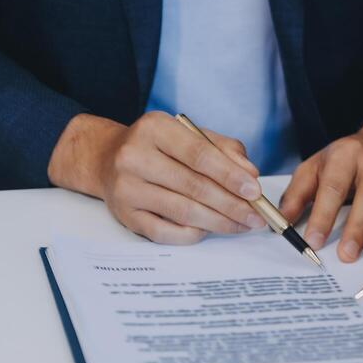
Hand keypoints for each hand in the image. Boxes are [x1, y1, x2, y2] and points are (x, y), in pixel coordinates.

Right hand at [48, 111, 265, 242]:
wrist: (106, 159)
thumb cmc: (157, 147)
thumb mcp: (188, 134)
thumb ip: (222, 149)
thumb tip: (249, 174)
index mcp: (155, 128)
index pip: (199, 154)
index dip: (230, 176)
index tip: (254, 191)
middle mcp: (135, 156)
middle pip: (194, 186)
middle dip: (231, 205)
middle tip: (256, 216)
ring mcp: (127, 187)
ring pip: (183, 211)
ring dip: (219, 222)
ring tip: (241, 225)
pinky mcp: (124, 215)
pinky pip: (165, 232)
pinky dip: (192, 234)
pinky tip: (210, 230)